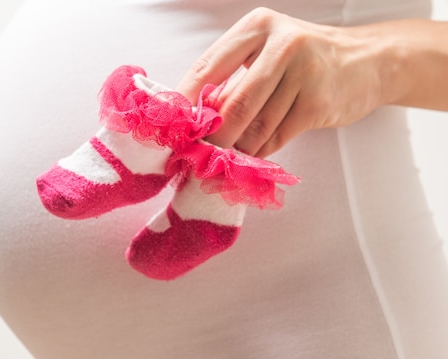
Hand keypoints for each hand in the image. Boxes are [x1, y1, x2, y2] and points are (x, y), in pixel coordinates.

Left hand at [177, 7, 388, 156]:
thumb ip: (232, 78)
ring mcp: (304, 74)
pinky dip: (259, 151)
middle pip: (232, 105)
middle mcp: (282, 44)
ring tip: (229, 154)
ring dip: (237, 148)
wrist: (366, 61)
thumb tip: (193, 118)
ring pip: (253, 128)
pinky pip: (275, 139)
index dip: (184, 101)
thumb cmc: (304, 61)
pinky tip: (255, 151)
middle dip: (212, 136)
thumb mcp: (266, 52)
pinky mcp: (318, 104)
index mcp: (257, 26)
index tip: (170, 125)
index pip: (207, 67)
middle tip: (198, 151)